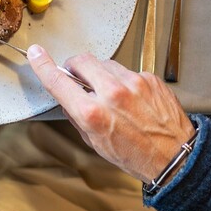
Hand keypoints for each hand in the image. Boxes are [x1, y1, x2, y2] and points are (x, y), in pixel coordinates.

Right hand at [27, 46, 194, 182]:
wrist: (174, 157)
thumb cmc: (135, 155)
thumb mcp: (95, 142)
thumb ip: (77, 115)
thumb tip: (67, 96)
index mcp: (93, 114)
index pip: (58, 81)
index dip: (43, 65)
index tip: (36, 54)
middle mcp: (112, 93)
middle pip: (82, 61)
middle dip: (76, 67)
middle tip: (78, 77)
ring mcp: (133, 82)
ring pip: (106, 64)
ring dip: (101, 75)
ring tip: (111, 95)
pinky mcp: (149, 78)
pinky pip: (127, 71)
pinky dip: (124, 81)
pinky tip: (131, 99)